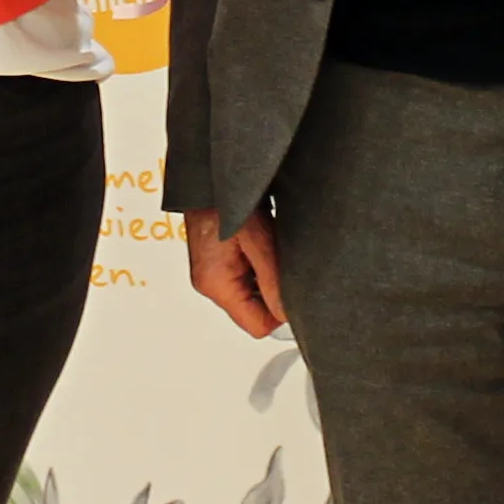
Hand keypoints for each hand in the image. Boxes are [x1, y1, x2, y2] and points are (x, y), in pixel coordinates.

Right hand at [184, 203, 289, 339]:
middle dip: (274, 292)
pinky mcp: (219, 261)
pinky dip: (261, 265)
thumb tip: (288, 314)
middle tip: (281, 261)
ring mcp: (213, 273)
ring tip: (270, 247)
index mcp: (215, 285)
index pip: (258, 326)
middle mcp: (211, 283)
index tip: (295, 290)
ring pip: (254, 294)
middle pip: (255, 312)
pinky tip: (263, 243)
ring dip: (268, 276)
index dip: (281, 313)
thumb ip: (273, 281)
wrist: (208, 176)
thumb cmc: (226, 200)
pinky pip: (248, 277)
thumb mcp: (259, 240)